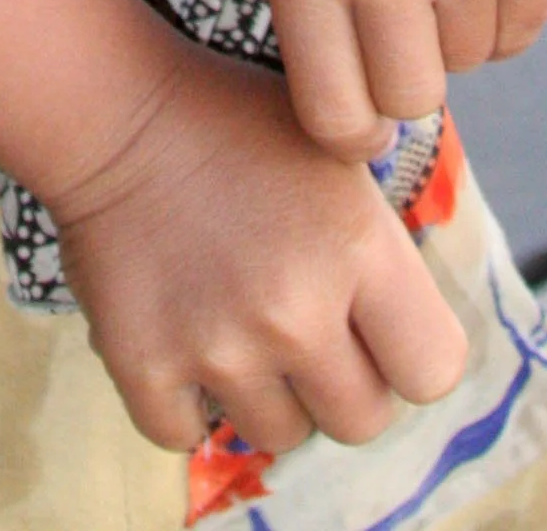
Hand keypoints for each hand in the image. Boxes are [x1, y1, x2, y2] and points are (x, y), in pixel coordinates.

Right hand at [53, 41, 468, 458]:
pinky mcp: (145, 365)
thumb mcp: (333, 151)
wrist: (114, 110)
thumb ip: (382, 242)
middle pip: (362, 421)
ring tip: (238, 324)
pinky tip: (182, 338)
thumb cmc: (232, 122)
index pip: (432, 369)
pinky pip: (186, 434)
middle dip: (342, 383)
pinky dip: (184, 402)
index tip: (374, 326)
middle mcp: (295, 310)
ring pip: (280, 435)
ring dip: (266, 394)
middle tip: (304, 331)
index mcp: (356, 247)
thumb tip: (410, 320)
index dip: (407, 353)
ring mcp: (218, 346)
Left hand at [266, 0, 546, 156]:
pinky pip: (520, 30)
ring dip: (452, 25)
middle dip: (404, 74)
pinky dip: (500, 6)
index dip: (349, 131)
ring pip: (470, 61)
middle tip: (396, 12)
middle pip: (410, 100)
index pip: (332, 114)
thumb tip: (361, 125)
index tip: (358, 118)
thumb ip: (316, 14)